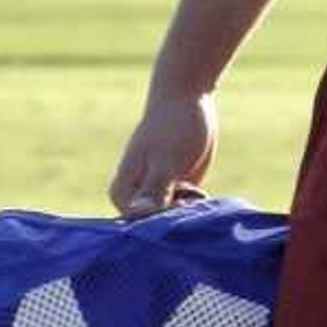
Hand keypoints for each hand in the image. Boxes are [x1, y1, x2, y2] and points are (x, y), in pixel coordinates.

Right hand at [108, 84, 217, 215]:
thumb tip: (137, 214)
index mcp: (123, 194)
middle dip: (176, 222)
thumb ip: (154, 190)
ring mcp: (158, 196)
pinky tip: (203, 193)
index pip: (139, 227)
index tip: (180, 204)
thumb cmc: (172, 127)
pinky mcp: (178, 191)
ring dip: (189, 215)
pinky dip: (196, 208)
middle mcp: (136, 199)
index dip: (161, 224)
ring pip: (173, 221)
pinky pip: (186, 211)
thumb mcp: (166, 160)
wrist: (188, 98)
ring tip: (196, 190)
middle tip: (191, 195)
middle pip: (156, 228)